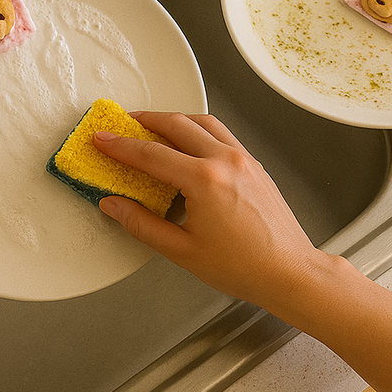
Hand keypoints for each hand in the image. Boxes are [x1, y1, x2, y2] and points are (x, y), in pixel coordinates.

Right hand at [94, 112, 321, 305]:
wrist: (290, 271)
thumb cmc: (244, 266)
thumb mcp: (182, 251)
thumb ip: (142, 224)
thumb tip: (114, 206)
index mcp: (205, 180)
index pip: (151, 154)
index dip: (121, 146)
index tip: (102, 140)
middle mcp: (225, 161)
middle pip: (176, 125)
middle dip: (144, 121)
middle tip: (123, 125)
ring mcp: (243, 159)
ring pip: (203, 121)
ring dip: (174, 119)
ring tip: (153, 126)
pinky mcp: (254, 164)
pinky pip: (222, 133)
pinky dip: (199, 129)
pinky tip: (189, 141)